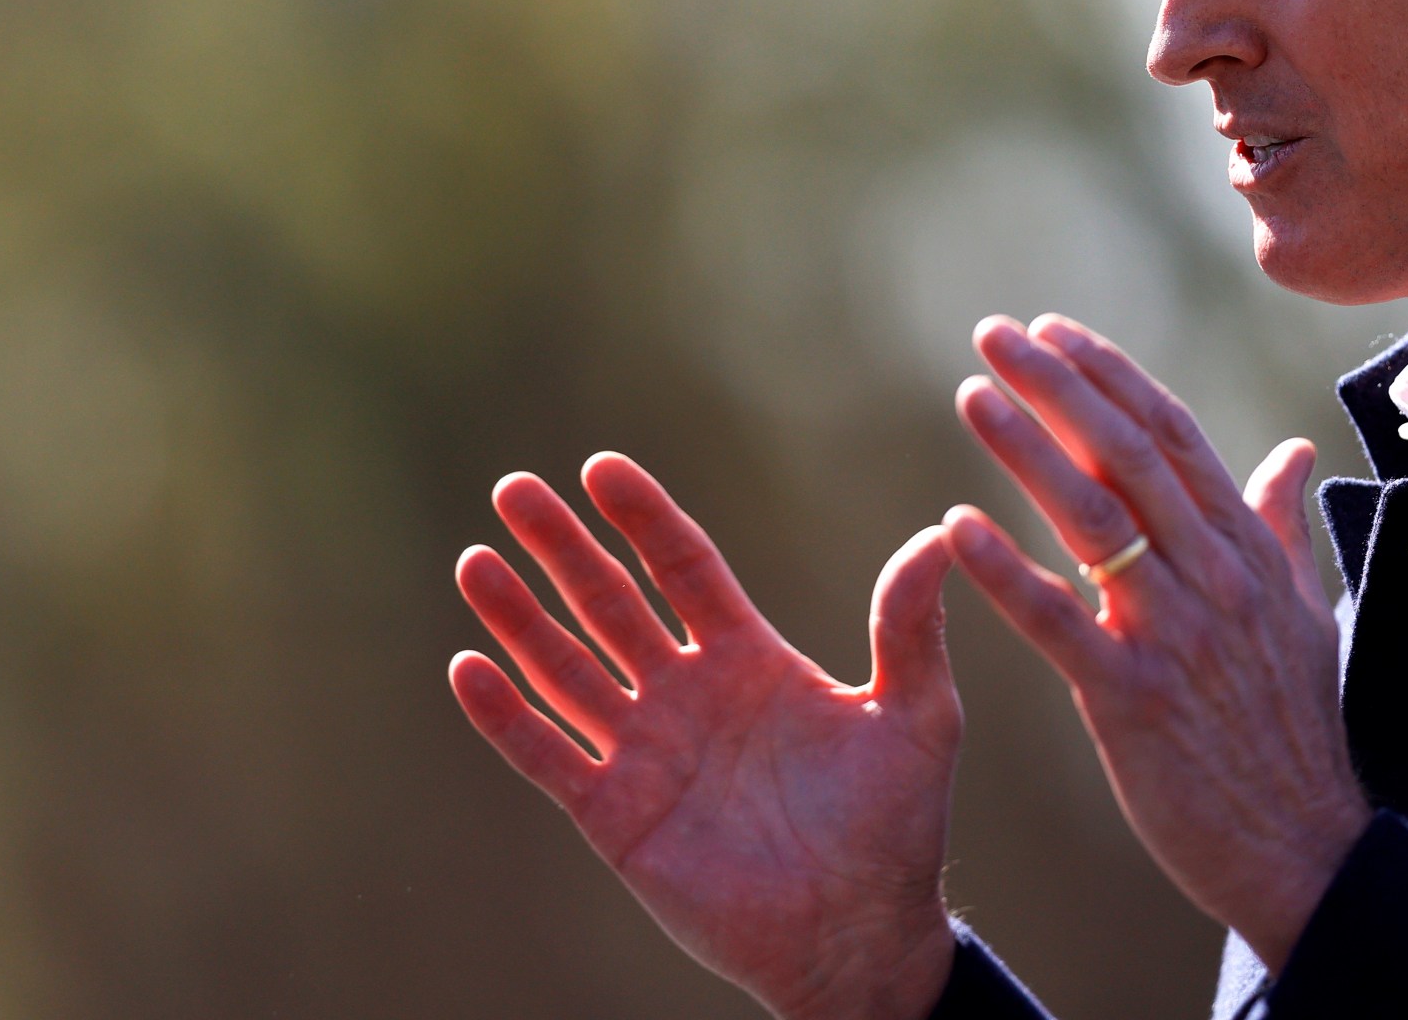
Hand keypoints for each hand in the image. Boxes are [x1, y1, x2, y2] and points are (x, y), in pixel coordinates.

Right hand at [450, 452, 961, 1019]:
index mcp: (749, 659)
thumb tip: (939, 538)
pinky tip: (468, 667)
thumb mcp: (916, 719)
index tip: (600, 469)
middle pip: (608, 603)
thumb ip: (910, 630)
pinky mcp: (615, 817)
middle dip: (561, 548)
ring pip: (566, 670)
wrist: (858, 937)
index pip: (682, 569)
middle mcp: (687, 695)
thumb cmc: (895, 829)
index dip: (642, 518)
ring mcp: (645, 754)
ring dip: (518, 618)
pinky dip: (506, 716)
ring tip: (474, 561)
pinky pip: (548, 756)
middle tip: (515, 491)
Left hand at [941, 315, 1370, 969]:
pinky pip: (1060, 621)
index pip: (1174, 436)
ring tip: (973, 396)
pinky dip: (1007, 569)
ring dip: (1028, 449)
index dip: (1111, 376)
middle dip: (1059, 386)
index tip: (1056, 329)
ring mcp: (1176, 635)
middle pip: (1129, 455)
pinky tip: (954, 526)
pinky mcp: (1133, 698)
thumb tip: (1290, 453)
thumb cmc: (1294, 734)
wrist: (1305, 848)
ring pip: (1095, 519)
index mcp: (1247, 554)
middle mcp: (1216, 579)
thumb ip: (1282, 529)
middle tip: (995, 333)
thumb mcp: (1306, 618)